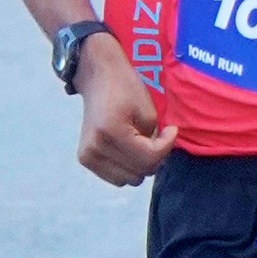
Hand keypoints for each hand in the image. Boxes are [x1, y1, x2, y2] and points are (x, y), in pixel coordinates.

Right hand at [75, 35, 178, 186]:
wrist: (98, 77)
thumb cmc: (125, 88)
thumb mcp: (148, 112)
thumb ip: (154, 142)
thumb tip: (155, 161)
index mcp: (111, 133)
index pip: (148, 158)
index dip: (166, 147)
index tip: (171, 131)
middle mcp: (95, 149)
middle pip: (139, 173)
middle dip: (153, 157)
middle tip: (155, 137)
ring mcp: (87, 156)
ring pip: (128, 180)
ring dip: (140, 165)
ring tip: (139, 143)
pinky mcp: (85, 159)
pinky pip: (116, 178)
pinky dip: (127, 168)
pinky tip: (128, 150)